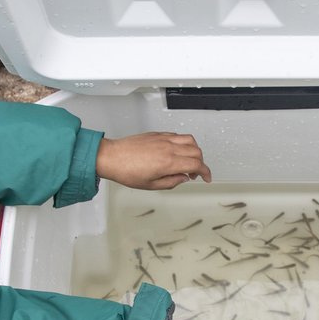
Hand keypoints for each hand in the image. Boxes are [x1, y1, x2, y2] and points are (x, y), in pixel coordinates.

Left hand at [96, 132, 211, 188]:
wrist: (112, 157)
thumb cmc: (126, 171)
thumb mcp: (151, 185)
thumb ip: (171, 182)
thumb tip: (183, 178)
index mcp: (169, 162)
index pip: (196, 165)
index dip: (206, 172)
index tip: (206, 177)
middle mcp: (169, 148)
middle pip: (197, 151)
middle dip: (201, 163)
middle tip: (194, 173)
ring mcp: (163, 139)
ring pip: (190, 140)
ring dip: (194, 150)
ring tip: (188, 160)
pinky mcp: (157, 134)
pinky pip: (177, 135)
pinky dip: (183, 143)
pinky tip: (177, 151)